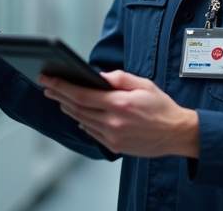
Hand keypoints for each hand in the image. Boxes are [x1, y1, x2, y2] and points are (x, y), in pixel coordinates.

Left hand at [39, 70, 199, 158]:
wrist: (176, 134)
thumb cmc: (161, 107)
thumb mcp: (144, 84)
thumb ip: (119, 78)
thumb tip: (98, 76)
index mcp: (120, 104)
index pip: (82, 94)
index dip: (62, 87)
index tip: (49, 79)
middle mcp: (114, 122)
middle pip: (77, 108)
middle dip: (58, 95)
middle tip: (46, 85)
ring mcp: (113, 136)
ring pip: (82, 121)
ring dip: (67, 108)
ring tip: (57, 98)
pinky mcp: (115, 146)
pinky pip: (91, 132)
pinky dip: (81, 122)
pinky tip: (76, 114)